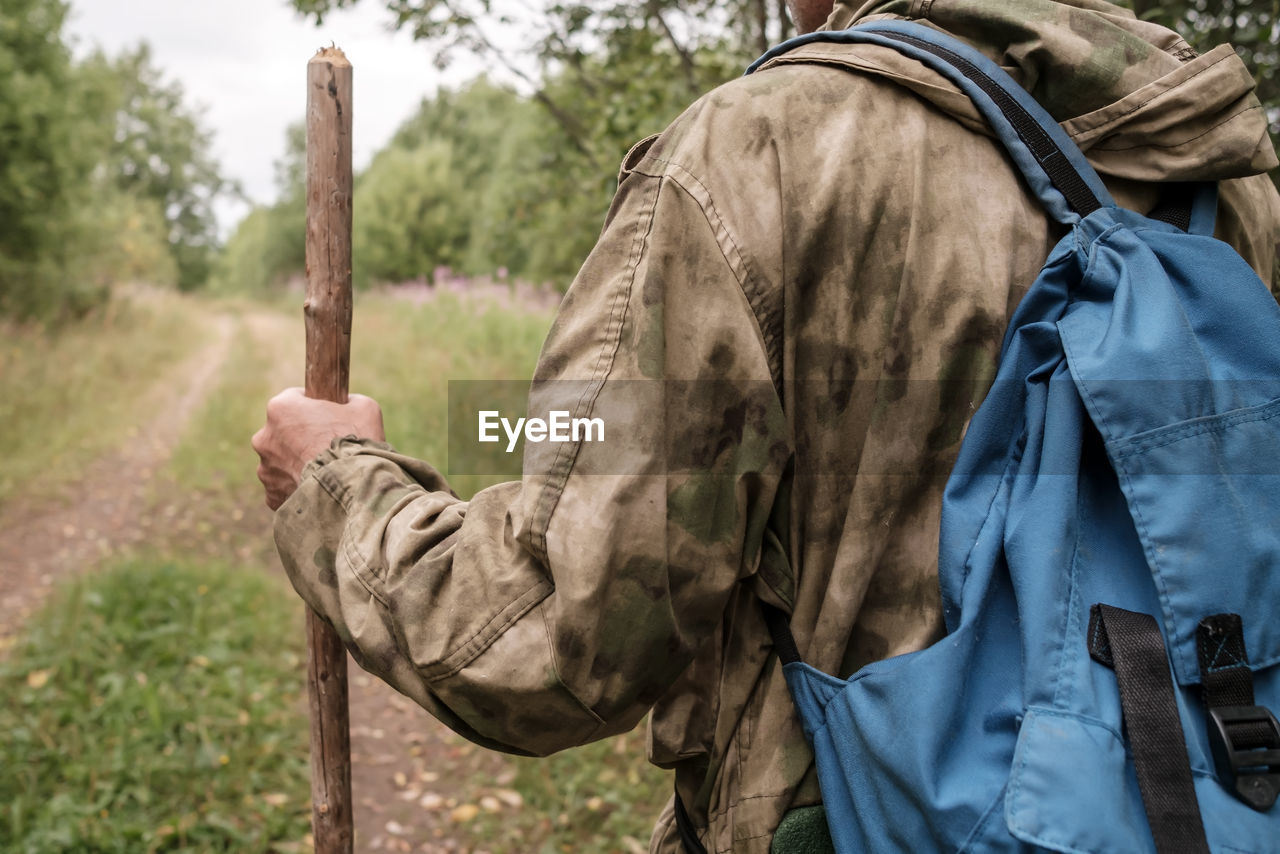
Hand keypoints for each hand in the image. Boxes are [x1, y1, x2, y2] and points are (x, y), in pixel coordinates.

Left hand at [252, 387, 384, 509]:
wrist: (354, 488)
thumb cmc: (357, 443)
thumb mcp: (364, 408)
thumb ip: (350, 402)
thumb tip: (349, 405)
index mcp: (281, 408)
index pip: (295, 399)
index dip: (314, 406)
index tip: (329, 416)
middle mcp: (265, 437)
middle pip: (284, 432)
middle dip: (303, 437)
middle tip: (328, 445)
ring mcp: (266, 469)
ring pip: (282, 462)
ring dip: (299, 463)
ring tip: (326, 470)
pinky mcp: (272, 495)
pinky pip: (284, 488)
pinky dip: (299, 487)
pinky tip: (319, 488)